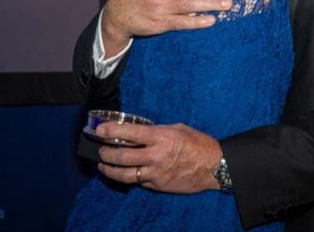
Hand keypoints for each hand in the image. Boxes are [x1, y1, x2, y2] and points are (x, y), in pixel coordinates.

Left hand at [96, 122, 221, 192]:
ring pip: (125, 174)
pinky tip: (123, 174)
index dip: (111, 130)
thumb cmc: (197, 143)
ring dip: (110, 170)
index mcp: (160, 137)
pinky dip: (128, 177)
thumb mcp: (177, 128)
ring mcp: (156, 173)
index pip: (129, 133)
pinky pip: (139, 182)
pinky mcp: (158, 185)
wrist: (213, 166)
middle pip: (122, 156)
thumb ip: (157, 130)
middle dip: (106, 153)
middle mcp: (155, 155)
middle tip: (100, 150)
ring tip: (103, 166)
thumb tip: (140, 132)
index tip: (99, 129)